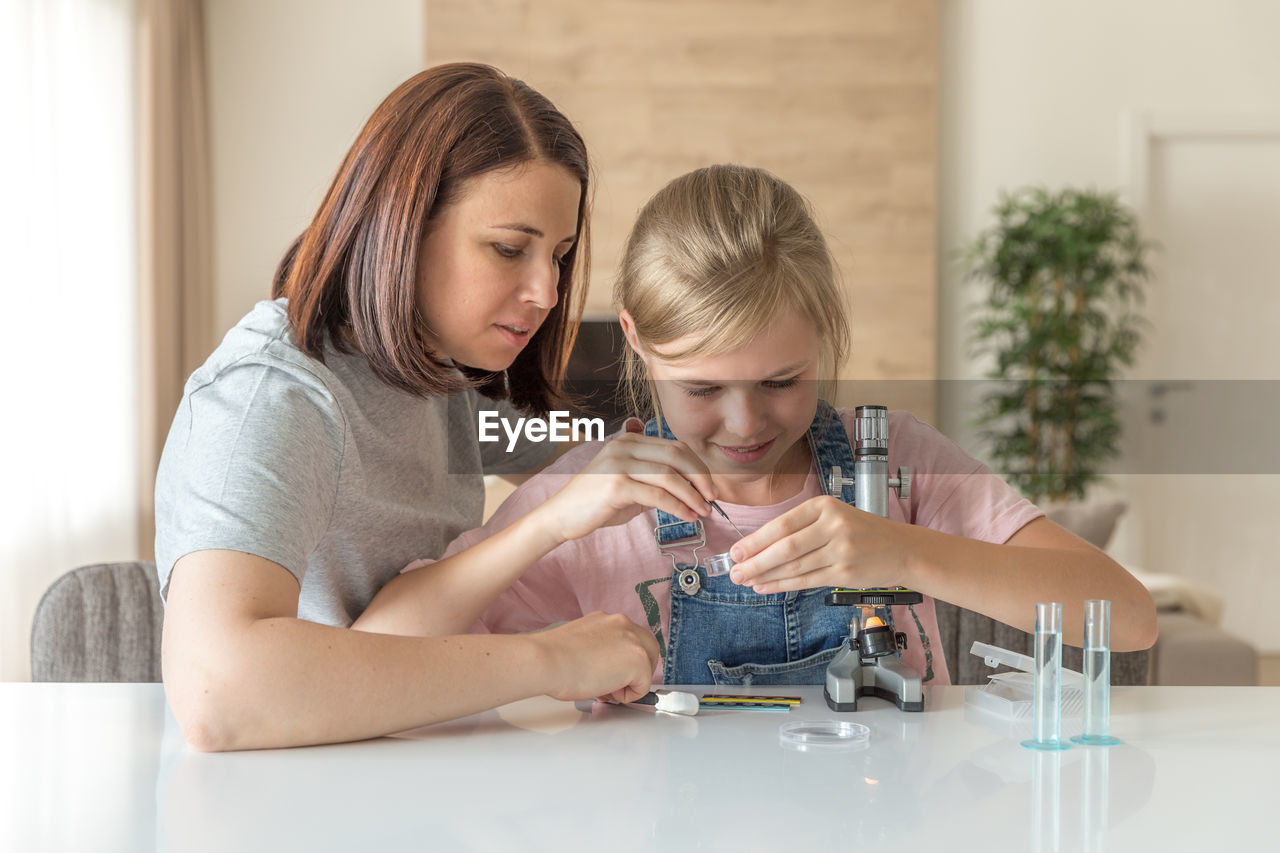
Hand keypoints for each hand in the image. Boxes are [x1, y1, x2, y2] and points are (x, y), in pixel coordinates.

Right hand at [531, 611, 659, 703]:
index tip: (608, 673)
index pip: (630, 640)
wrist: (547, 661)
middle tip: (613, 685)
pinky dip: (627, 695)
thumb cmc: (552, 657)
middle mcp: (622, 623)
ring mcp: (633, 640)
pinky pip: (643, 685)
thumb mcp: (581, 643)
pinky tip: (605, 691)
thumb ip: (599, 649)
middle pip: (648, 650)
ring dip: (631, 681)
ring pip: (646, 666)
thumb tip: (605, 667)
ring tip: (604, 688)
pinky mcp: (638, 660)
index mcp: (607, 619)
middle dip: (636, 670)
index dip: (622, 662)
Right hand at [539, 418, 716, 542]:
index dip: (698, 466)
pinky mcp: (616, 485)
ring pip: (670, 476)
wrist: (562, 516)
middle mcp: (625, 446)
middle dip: (701, 477)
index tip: (711, 486)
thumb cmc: (597, 503)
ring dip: (693, 495)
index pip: (675, 447)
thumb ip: (656, 480)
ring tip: (704, 511)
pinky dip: (678, 507)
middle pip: (677, 455)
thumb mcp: (630, 484)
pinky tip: (688, 516)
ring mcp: (619, 464)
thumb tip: (692, 488)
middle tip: (713, 497)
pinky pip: (657, 495)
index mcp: (630, 441)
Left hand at [727, 495, 911, 593]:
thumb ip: (801, 528)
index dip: (756, 540)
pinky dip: (783, 585)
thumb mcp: (834, 516)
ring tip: (746, 580)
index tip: (736, 551)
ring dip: (765, 576)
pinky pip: (806, 581)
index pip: (782, 524)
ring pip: (794, 566)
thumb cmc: (863, 532)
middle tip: (735, 570)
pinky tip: (766, 586)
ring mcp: (841, 551)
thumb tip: (758, 545)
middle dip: (755, 561)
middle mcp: (833, 526)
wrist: (901, 549)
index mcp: (825, 506)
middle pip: (785, 547)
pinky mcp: (845, 574)